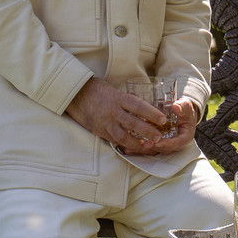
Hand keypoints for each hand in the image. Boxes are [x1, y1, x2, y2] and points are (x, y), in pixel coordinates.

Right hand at [65, 78, 197, 154]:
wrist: (74, 94)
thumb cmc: (96, 89)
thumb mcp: (114, 90)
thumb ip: (127, 99)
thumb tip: (144, 107)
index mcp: (118, 98)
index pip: (138, 106)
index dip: (152, 114)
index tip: (163, 119)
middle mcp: (112, 111)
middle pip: (133, 123)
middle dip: (147, 132)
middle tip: (159, 137)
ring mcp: (105, 123)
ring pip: (123, 136)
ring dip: (137, 143)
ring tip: (148, 146)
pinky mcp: (99, 131)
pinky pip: (114, 140)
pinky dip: (124, 145)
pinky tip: (133, 148)